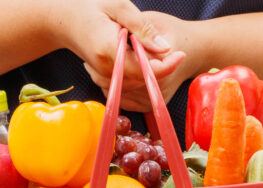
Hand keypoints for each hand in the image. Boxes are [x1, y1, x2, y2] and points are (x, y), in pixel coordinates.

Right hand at [45, 0, 185, 111]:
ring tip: (149, 47)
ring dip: (151, 70)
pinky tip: (141, 57)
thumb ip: (142, 27)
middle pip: (143, 78)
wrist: (61, 19)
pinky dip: (140, 73)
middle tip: (169, 47)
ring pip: (138, 84)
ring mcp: (102, 76)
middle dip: (161, 66)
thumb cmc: (90, 7)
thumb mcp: (119, 6)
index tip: (180, 54)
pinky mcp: (103, 78)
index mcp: (107, 48)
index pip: (143, 68)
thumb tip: (165, 49)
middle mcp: (104, 68)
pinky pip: (128, 83)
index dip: (166, 65)